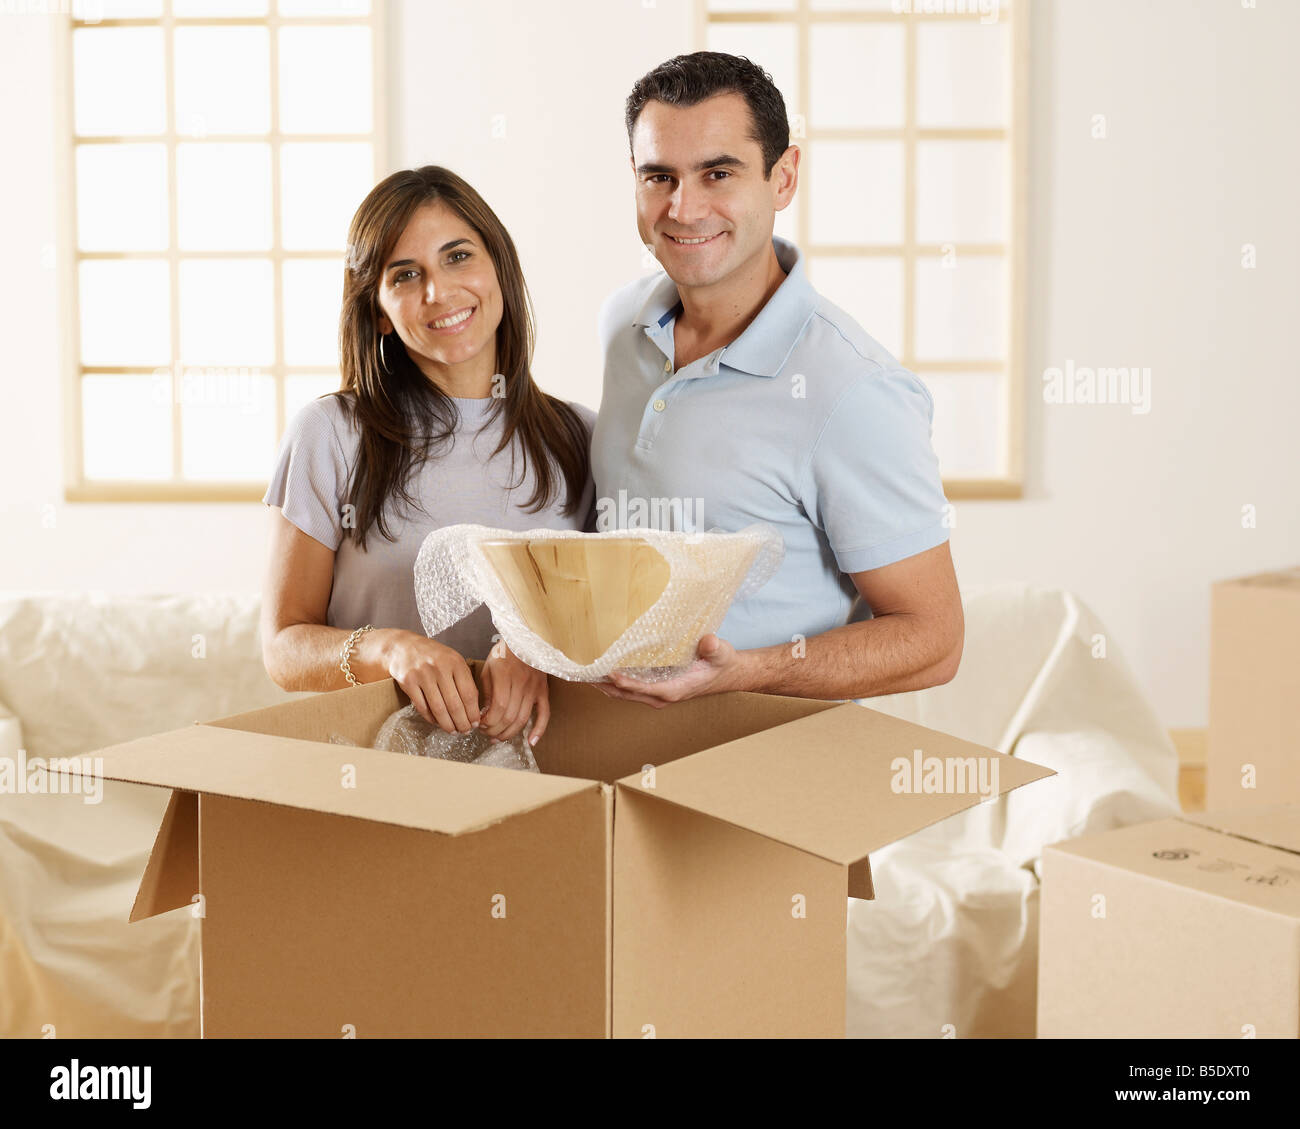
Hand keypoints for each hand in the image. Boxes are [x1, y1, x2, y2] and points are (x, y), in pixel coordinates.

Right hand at [382, 633, 480, 734]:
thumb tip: (474, 706)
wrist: (403, 646)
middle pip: (455, 704)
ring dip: (447, 724)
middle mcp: (440, 668)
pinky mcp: (408, 682)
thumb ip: (464, 679)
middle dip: (462, 722)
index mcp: (455, 662)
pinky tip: (437, 722)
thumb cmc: (433, 655)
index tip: (476, 722)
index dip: (473, 712)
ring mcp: (423, 675)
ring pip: (438, 708)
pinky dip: (431, 718)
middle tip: (465, 731)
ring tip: (453, 731)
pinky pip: (422, 707)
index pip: (469, 693)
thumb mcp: (453, 659)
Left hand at [480, 640, 549, 746]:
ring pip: (523, 719)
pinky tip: (531, 741)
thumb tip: (484, 715)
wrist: (525, 640)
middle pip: (509, 716)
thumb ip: (487, 692)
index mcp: (505, 676)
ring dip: (510, 733)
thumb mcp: (488, 669)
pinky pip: (544, 714)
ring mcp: (534, 688)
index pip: (498, 707)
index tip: (480, 724)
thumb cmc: (503, 653)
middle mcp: (522, 683)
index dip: (488, 721)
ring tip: (498, 738)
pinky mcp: (543, 691)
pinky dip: (539, 729)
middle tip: (486, 733)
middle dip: (495, 730)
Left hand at [595, 634, 744, 707]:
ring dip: (604, 685)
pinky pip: (629, 688)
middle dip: (604, 684)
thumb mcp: (721, 652)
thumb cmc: (721, 663)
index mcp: (675, 690)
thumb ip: (713, 648)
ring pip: (624, 693)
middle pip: (626, 694)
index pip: (644, 688)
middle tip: (583, 672)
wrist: (726, 673)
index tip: (609, 672)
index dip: (626, 682)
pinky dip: (613, 682)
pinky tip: (601, 671)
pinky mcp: (655, 688)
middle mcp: (662, 695)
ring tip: (583, 672)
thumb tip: (708, 642)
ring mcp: (657, 694)